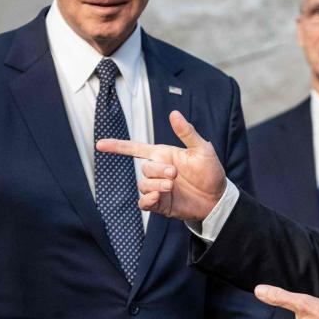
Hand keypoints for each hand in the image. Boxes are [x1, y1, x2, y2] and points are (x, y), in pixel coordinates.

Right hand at [95, 110, 225, 219]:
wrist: (217, 200)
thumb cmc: (210, 172)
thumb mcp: (201, 150)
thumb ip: (186, 132)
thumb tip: (174, 113)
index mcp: (164, 155)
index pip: (136, 149)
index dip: (118, 146)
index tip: (100, 144)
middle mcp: (158, 171)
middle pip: (143, 168)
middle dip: (157, 171)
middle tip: (175, 174)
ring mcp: (158, 188)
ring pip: (142, 185)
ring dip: (155, 185)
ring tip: (172, 186)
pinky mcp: (160, 204)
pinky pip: (144, 203)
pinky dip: (147, 200)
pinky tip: (158, 197)